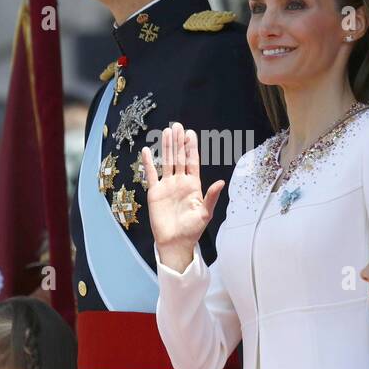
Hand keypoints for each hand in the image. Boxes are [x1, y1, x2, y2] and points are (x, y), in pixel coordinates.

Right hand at [144, 123, 224, 272]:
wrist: (175, 242)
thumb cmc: (192, 230)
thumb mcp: (205, 213)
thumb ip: (211, 196)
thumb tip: (221, 182)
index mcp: (193, 185)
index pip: (192, 162)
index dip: (191, 148)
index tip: (191, 134)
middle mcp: (180, 182)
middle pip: (178, 158)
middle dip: (178, 142)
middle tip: (178, 126)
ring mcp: (167, 186)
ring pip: (166, 162)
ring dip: (166, 147)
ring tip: (165, 132)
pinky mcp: (155, 192)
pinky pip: (151, 174)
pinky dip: (148, 163)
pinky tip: (147, 150)